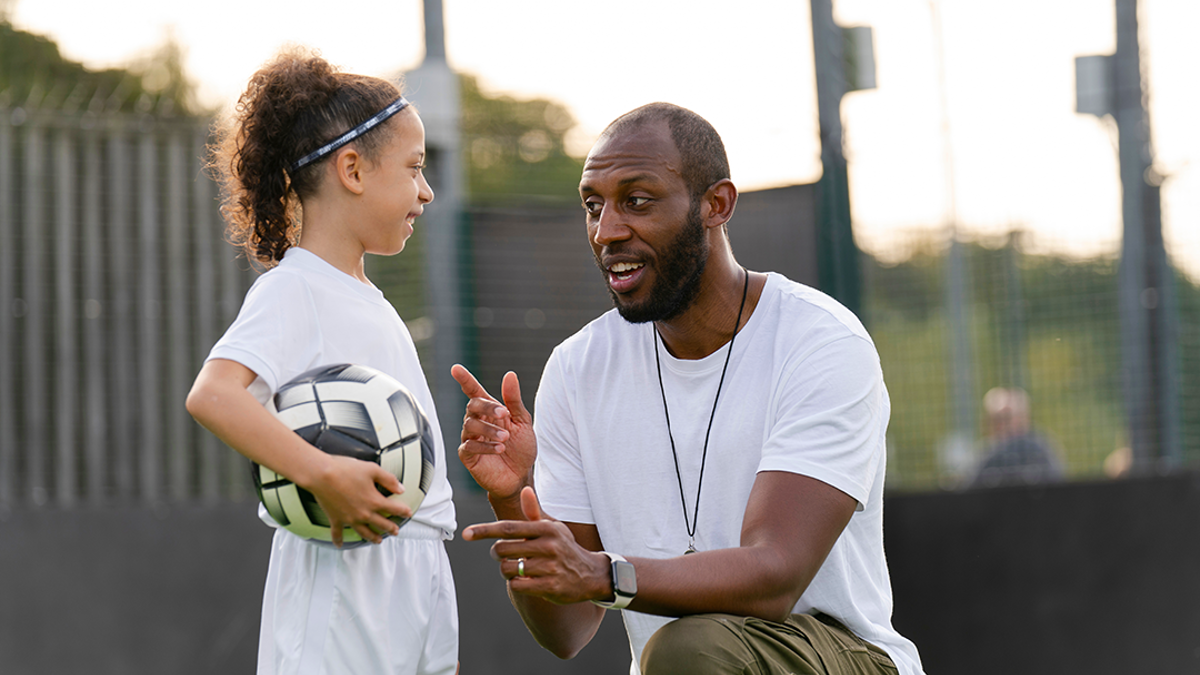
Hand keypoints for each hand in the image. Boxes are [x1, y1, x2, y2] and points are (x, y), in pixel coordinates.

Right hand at [304, 454, 410, 547]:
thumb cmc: (345, 470)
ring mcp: (349, 518)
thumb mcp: (373, 469)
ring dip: (373, 537)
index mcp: (374, 501)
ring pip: (364, 532)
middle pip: (381, 523)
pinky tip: (340, 545)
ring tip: (378, 541)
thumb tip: (400, 489)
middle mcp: (364, 513)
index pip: (394, 508)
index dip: (403, 511)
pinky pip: (338, 533)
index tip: (408, 513)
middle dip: (391, 528)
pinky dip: (339, 540)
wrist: (322, 475)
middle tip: (395, 531)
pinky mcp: (335, 519)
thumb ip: (389, 480)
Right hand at [451, 365, 536, 501]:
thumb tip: (510, 374)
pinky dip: (485, 445)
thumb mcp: (522, 422)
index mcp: (489, 411)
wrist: (521, 476)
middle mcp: (477, 422)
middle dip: (486, 407)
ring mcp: (470, 439)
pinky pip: (469, 446)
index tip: (456, 369)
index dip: (465, 380)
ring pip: (470, 425)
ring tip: (505, 439)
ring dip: (489, 429)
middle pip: (472, 406)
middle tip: (503, 414)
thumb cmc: (521, 448)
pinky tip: (499, 449)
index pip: (474, 392)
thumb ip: (514, 400)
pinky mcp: (468, 456)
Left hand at [463, 487, 609, 604]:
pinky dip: (516, 583)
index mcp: (546, 528)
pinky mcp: (550, 586)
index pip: (508, 528)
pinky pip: (518, 585)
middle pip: (502, 549)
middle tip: (504, 556)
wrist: (591, 574)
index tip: (465, 533)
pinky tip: (526, 581)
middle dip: (497, 554)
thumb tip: (525, 490)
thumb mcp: (553, 529)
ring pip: (508, 569)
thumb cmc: (564, 548)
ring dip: (507, 570)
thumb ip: (534, 512)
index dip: (484, 530)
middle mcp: (548, 546)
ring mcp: (550, 567)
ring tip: (517, 569)